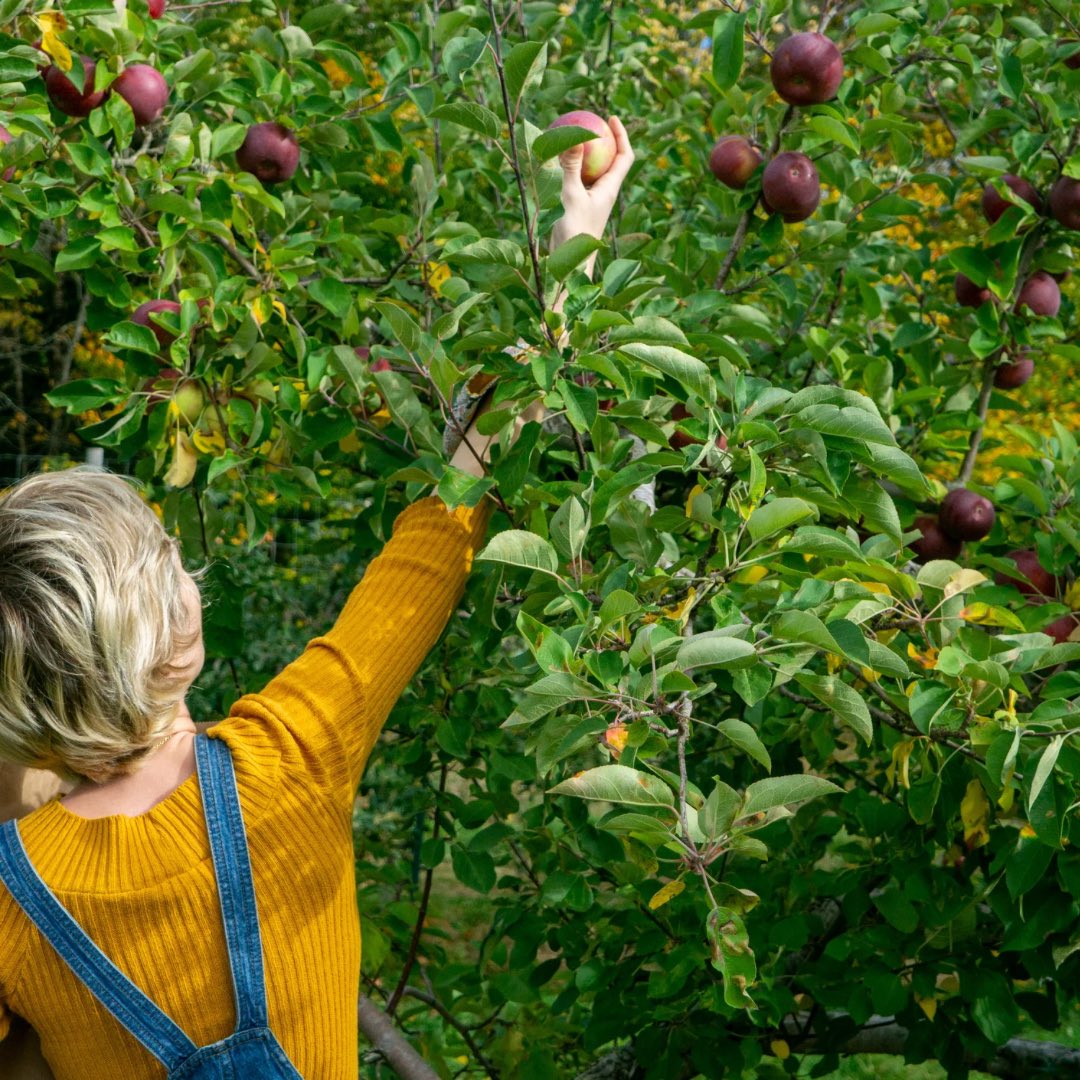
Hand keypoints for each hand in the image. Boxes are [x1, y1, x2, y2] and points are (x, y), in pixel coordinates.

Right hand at [551, 115, 634, 248]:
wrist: (569, 266)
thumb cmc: (574, 232)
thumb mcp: (571, 196)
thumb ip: (572, 167)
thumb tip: (577, 137)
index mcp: (610, 189)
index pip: (624, 156)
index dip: (622, 135)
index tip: (611, 118)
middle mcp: (603, 193)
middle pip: (609, 160)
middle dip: (602, 140)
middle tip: (588, 122)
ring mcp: (591, 201)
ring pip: (591, 171)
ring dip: (584, 154)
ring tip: (569, 138)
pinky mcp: (578, 208)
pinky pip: (577, 181)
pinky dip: (570, 169)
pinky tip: (554, 162)